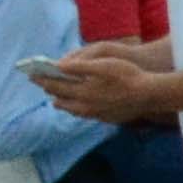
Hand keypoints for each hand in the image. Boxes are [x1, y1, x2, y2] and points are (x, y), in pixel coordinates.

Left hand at [37, 51, 162, 123]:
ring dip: (62, 102)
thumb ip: (79, 66)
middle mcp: (86, 106)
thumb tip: (59, 66)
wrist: (151, 95)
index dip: (42, 79)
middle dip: (50, 90)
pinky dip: (77, 108)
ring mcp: (96, 114)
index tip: (31, 75)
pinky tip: (80, 105)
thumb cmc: (129, 76)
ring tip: (57, 98)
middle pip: (61, 100)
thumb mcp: (103, 65)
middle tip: (42, 84)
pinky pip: (85, 114)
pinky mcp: (106, 118)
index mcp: (82, 92)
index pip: (55, 85)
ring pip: (72, 110)